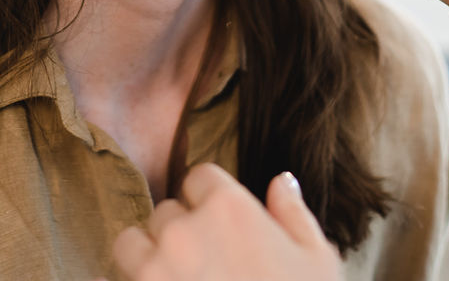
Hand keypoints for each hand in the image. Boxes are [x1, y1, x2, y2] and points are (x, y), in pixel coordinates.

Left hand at [110, 164, 341, 280]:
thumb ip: (294, 214)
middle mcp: (184, 231)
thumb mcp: (317, 260)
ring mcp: (154, 270)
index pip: (200, 177)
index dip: (210, 199)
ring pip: (131, 243)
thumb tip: (282, 181)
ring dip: (146, 256)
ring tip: (174, 279)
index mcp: (228, 209)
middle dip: (182, 231)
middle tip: (206, 263)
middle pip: (166, 211)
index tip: (221, 223)